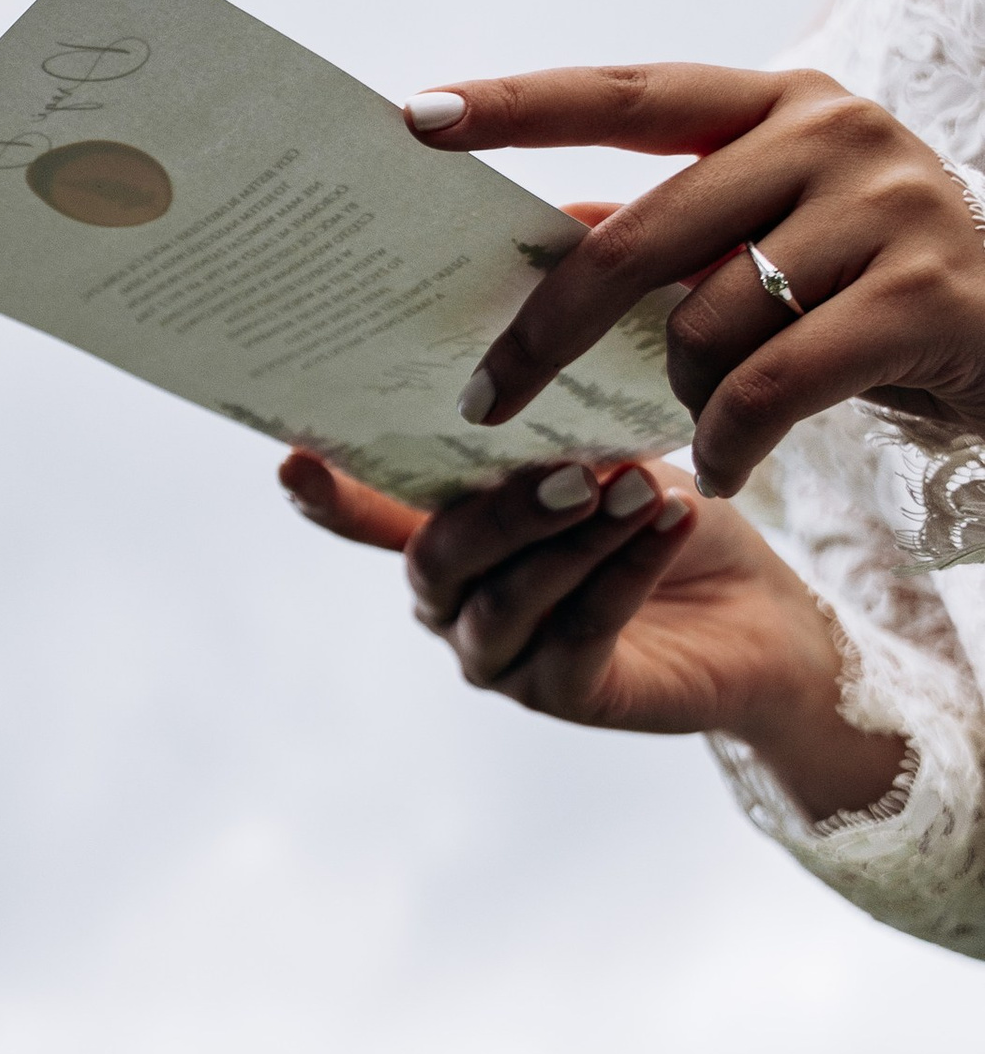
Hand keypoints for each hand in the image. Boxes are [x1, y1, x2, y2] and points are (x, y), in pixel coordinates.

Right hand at [280, 447, 904, 823]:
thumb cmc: (664, 522)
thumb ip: (545, 437)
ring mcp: (502, 656)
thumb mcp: (604, 459)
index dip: (329, 498)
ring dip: (575, 540)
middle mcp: (454, 604)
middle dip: (502, 512)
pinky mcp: (565, 695)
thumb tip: (517, 358)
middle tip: (571, 469)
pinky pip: (583, 631)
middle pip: (440, 561)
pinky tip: (671, 522)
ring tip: (636, 489)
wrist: (759, 616)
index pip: (370, 518)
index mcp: (446, 538)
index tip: (293, 461)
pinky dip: (625, 570)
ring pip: (511, 598)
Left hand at [404, 63, 984, 496]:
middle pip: (638, 236)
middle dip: (545, 332)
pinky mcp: (927, 294)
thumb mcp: (771, 241)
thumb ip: (667, 233)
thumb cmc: (874, 292)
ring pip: (705, 322)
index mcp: (779, 102)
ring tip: (703, 426)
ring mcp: (888, 205)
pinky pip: (773, 384)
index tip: (412, 115)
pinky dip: (733, 442)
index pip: (624, 95)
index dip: (518, 104)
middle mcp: (834, 130)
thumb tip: (533, 238)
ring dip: (679, 397)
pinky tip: (731, 468)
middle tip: (484, 401)